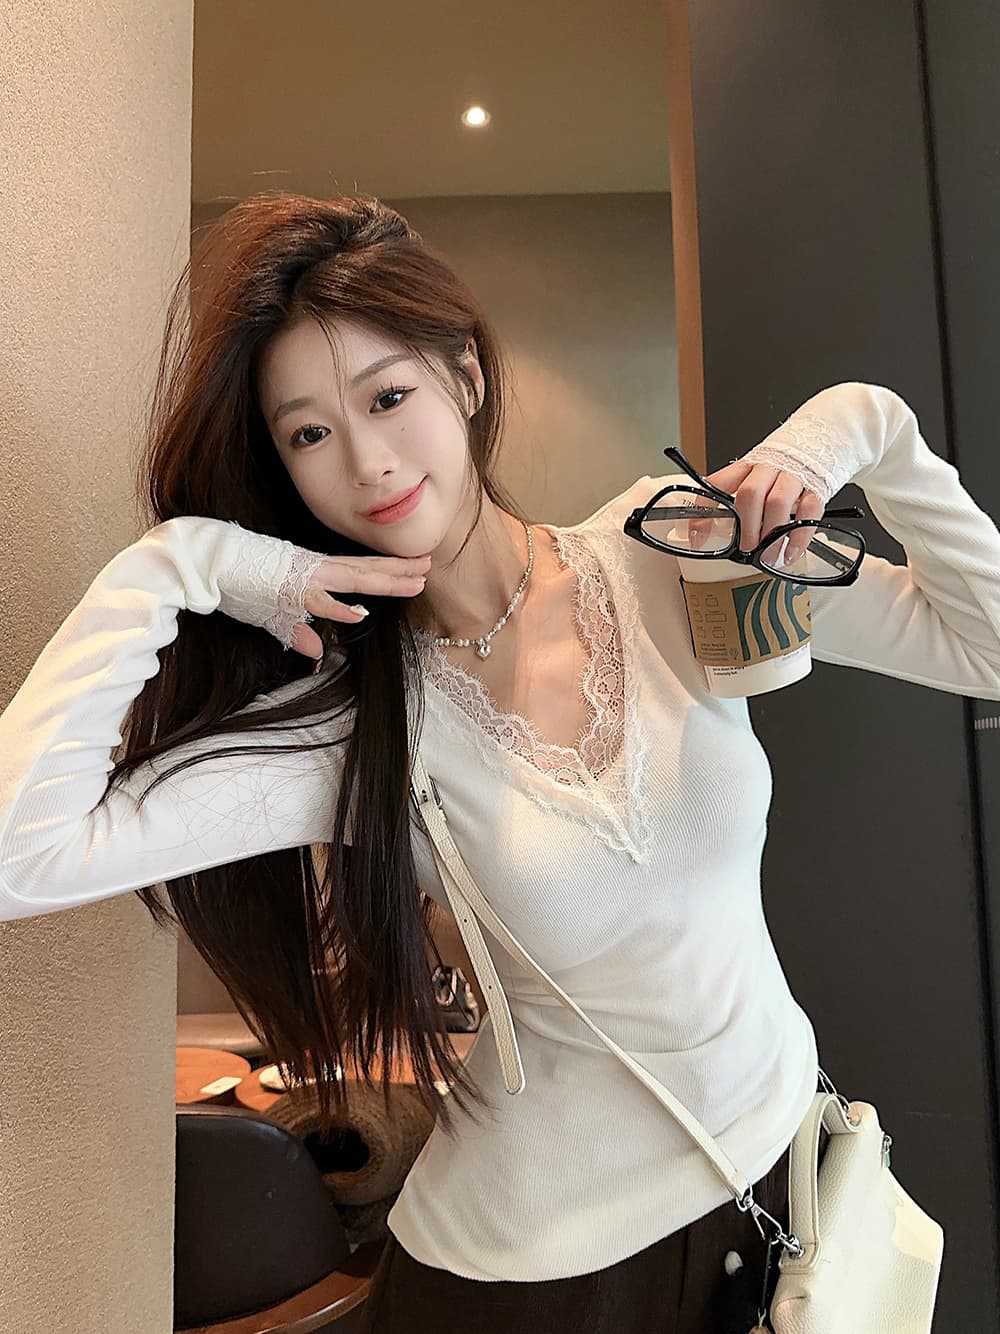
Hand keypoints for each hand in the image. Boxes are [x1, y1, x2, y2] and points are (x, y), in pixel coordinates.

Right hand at [202, 515, 432, 659]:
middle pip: (366, 570)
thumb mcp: (273, 614)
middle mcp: (315, 570)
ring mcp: (305, 576)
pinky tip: (362, 613)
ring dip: (385, 581)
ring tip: (415, 581)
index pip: (359, 570)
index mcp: (315, 571)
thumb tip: (316, 652)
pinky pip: (319, 600)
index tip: (413, 568)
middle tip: (429, 565)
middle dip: (398, 571)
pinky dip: (340, 608)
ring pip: (353, 578)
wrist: (208, 561)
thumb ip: (297, 632)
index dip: (386, 570)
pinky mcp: (288, 586)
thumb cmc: (236, 581)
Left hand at [696, 459, 827, 565]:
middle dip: (746, 526)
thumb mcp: (756, 475)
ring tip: (768, 556)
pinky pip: (808, 511)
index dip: (704, 511)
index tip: (698, 537)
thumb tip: (711, 531)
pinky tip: (791, 552)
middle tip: (745, 550)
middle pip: (750, 494)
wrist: (822, 438)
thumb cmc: (784, 464)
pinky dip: (799, 536)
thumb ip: (737, 498)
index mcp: (747, 465)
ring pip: (778, 503)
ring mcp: (793, 475)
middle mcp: (768, 467)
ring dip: (771, 534)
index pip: (718, 484)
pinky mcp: (817, 486)